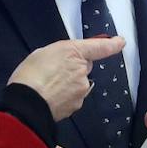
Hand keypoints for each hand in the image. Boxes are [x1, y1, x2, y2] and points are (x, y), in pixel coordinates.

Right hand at [9, 36, 124, 120]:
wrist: (26, 103)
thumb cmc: (30, 75)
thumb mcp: (43, 53)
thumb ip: (61, 54)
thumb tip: (68, 61)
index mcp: (74, 52)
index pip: (100, 47)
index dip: (112, 44)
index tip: (120, 42)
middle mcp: (82, 71)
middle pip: (84, 68)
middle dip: (73, 69)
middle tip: (53, 73)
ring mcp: (81, 89)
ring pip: (78, 84)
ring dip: (68, 85)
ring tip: (47, 87)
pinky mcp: (77, 105)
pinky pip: (73, 98)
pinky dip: (64, 97)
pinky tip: (50, 97)